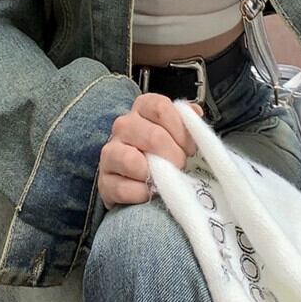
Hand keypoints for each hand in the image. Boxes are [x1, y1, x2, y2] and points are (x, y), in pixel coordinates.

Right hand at [99, 93, 204, 208]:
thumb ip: (187, 120)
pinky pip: (123, 188)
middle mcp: (123, 125)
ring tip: (163, 180)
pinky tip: (149, 193)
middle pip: (153, 136)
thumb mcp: (177, 131)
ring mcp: (110, 152)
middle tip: (181, 166)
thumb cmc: (162, 151)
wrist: (137, 178)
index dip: (180, 130)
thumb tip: (195, 113)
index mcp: (142, 107)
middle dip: (174, 156)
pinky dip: (141, 194)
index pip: (161, 108)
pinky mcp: (104, 180)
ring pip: (132, 161)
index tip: (190, 148)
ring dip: (154, 175)